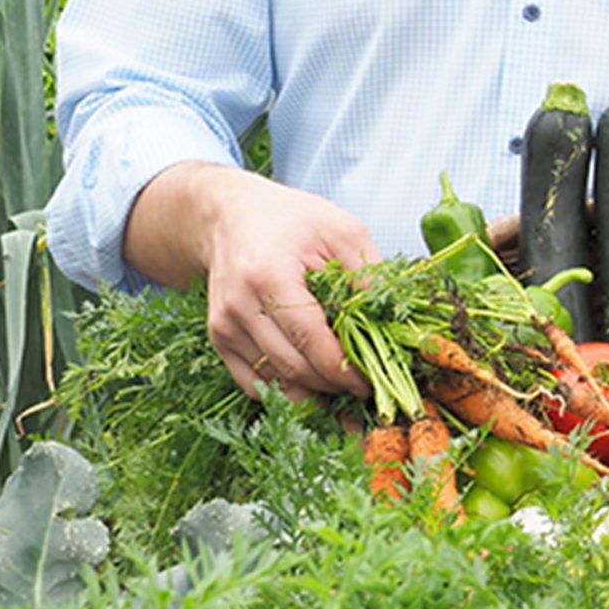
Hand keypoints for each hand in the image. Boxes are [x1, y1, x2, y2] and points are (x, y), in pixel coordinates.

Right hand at [124, 163, 381, 401]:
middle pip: (293, 368)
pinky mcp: (219, 338)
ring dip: (310, 392)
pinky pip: (254, 383)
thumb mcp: (340, 231)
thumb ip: (367, 275)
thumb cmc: (290, 219)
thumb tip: (389, 324)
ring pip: (274, 382)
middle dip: (332, 385)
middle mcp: (239, 306)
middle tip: (362, 386)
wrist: (231, 215)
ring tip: (339, 384)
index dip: (342, 369)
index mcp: (269, 276)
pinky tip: (310, 381)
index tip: (369, 381)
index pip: (310, 340)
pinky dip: (285, 390)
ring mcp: (224, 326)